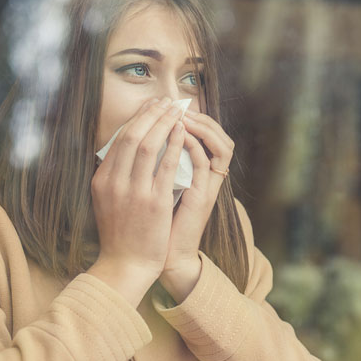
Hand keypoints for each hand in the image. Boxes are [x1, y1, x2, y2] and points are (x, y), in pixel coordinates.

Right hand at [88, 97, 185, 306]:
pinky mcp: (154, 203)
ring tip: (176, 110)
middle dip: (150, 114)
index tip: (150, 107)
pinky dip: (174, 145)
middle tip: (165, 101)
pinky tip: (182, 132)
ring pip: (148, 145)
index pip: (119, 140)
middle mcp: (114, 183)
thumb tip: (122, 150)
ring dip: (163, 123)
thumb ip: (113, 176)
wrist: (125, 265)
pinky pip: (166, 166)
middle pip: (132, 136)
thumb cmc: (119, 234)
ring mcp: (134, 192)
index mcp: (102, 180)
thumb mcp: (106, 201)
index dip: (136, 119)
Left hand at [159, 109, 234, 301]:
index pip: (207, 137)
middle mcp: (208, 179)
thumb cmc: (156, 224)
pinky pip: (206, 164)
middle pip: (220, 136)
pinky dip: (194, 146)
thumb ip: (156, 166)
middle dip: (200, 117)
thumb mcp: (156, 188)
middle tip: (177, 104)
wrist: (163, 256)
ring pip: (221, 146)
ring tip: (182, 114)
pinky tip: (180, 134)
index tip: (169, 106)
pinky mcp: (203, 197)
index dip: (193, 119)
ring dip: (202, 127)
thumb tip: (138, 140)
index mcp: (198, 174)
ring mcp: (208, 188)